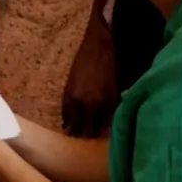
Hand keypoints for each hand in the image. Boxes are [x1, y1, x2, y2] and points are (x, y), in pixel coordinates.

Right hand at [62, 11, 117, 137]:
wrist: (97, 43)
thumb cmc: (111, 63)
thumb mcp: (116, 85)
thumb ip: (114, 103)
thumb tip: (111, 117)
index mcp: (107, 102)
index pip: (103, 126)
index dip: (100, 133)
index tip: (98, 137)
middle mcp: (92, 103)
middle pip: (87, 127)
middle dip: (86, 133)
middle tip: (84, 138)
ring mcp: (77, 97)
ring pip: (74, 121)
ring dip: (74, 128)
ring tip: (73, 134)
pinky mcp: (67, 89)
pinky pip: (65, 109)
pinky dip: (65, 117)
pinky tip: (65, 123)